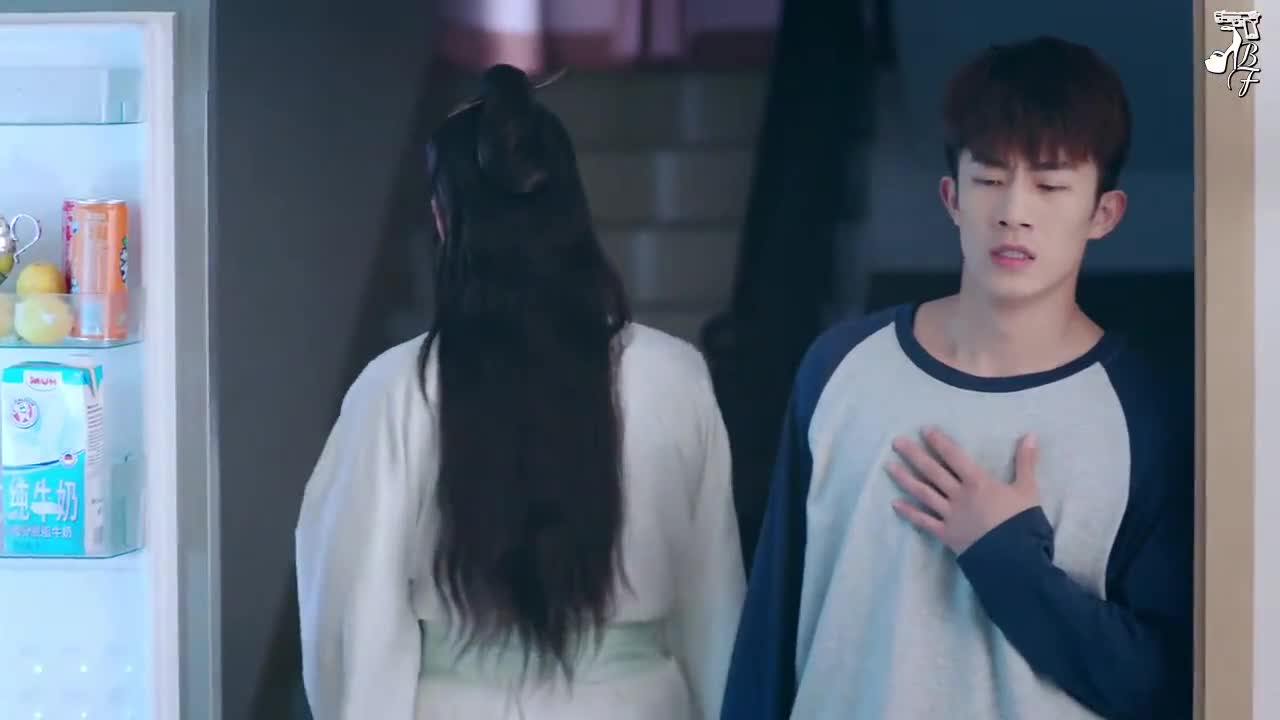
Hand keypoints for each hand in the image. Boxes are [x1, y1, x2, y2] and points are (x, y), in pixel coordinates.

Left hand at [886, 427, 1039, 554]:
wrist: (1016, 558)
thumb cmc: (1023, 522)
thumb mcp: (1028, 489)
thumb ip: (1026, 461)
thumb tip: (1031, 434)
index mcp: (977, 482)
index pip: (953, 456)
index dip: (939, 442)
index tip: (923, 430)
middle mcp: (958, 495)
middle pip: (932, 471)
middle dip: (914, 454)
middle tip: (896, 441)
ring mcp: (949, 515)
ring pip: (923, 493)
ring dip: (905, 478)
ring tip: (889, 466)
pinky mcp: (946, 534)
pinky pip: (924, 521)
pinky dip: (909, 513)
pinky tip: (894, 504)